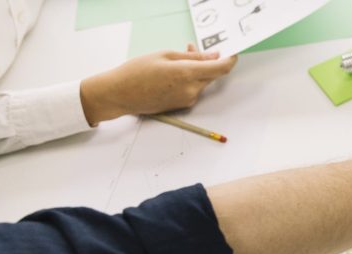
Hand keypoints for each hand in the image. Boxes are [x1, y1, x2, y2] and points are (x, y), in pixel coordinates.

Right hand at [80, 44, 237, 124]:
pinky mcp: (181, 106)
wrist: (118, 94)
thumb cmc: (136, 72)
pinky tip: (173, 73)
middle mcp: (191, 90)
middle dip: (208, 62)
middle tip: (192, 49)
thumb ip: (193, 57)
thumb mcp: (165, 56)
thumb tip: (213, 56)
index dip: (230, 60)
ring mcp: (187, 100)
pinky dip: (189, 80)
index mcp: (188, 74)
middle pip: (212, 75)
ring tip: (175, 60)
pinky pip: (193, 90)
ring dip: (196, 70)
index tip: (232, 52)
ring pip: (202, 82)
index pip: (221, 69)